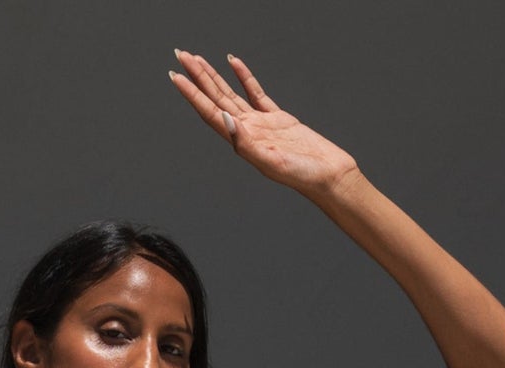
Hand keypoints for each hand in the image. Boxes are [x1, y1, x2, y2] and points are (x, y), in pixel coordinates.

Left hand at [167, 50, 358, 199]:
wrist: (328, 176)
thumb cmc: (302, 175)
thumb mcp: (271, 161)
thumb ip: (246, 142)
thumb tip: (225, 119)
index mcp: (241, 141)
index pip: (209, 112)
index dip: (191, 93)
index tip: (176, 75)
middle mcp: (246, 132)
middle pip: (215, 99)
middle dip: (197, 77)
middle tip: (181, 55)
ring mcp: (260, 124)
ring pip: (230, 94)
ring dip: (214, 77)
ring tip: (198, 59)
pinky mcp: (277, 118)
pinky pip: (255, 92)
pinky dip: (244, 77)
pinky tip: (234, 63)